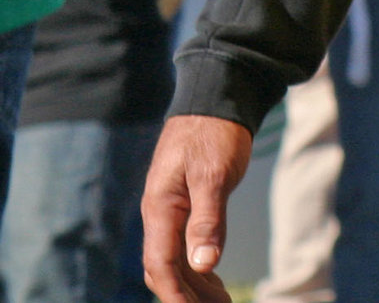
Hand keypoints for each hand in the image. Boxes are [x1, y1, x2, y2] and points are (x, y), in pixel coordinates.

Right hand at [141, 114, 252, 302]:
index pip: (161, 265)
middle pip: (166, 269)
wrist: (217, 96)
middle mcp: (161, 213)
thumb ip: (207, 219)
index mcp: (161, 208)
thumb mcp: (214, 174)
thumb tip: (204, 264)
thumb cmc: (215, 131)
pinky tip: (214, 279)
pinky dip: (200, 266)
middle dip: (186, 296)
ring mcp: (173, 209)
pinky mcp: (187, 204)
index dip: (175, 294)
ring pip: (177, 260)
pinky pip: (186, 245)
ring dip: (195, 285)